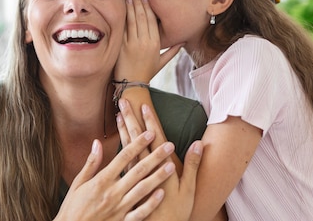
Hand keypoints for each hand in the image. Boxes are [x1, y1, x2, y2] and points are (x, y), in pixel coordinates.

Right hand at [54, 130, 176, 220]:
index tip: (149, 133)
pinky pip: (140, 213)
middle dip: (155, 156)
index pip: (123, 157)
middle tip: (169, 145)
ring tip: (172, 166)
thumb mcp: (78, 183)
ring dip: (158, 177)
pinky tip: (162, 194)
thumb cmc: (73, 207)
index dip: (137, 143)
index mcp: (101, 180)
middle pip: (138, 170)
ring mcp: (119, 208)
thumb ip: (91, 163)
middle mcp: (112, 192)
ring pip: (143, 189)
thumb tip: (97, 142)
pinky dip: (151, 203)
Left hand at [115, 0, 182, 82]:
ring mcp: (132, 44)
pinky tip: (121, 10)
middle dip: (139, 4)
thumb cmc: (147, 73)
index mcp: (155, 44)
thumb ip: (172, 51)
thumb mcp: (161, 63)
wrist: (132, 85)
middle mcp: (145, 42)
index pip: (152, 21)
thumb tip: (182, 42)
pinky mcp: (121, 47)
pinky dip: (122, 18)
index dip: (148, 8)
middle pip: (142, 18)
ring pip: (132, 21)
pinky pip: (122, 29)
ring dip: (131, 8)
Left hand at [117, 99, 203, 220]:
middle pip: (137, 140)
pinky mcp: (128, 185)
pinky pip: (122, 163)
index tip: (143, 105)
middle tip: (124, 102)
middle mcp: (146, 170)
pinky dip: (119, 149)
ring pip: (127, 149)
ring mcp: (136, 177)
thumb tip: (198, 143)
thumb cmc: (177, 211)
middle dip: (131, 119)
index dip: (149, 121)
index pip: (154, 139)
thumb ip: (192, 165)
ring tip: (118, 115)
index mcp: (162, 167)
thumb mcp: (189, 189)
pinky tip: (114, 140)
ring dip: (123, 131)